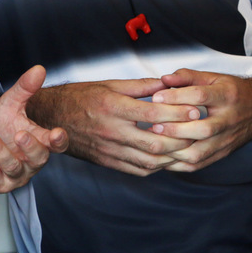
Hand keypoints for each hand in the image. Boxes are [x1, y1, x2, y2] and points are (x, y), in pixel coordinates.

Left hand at [0, 65, 67, 192]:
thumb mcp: (9, 105)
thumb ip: (25, 89)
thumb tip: (38, 69)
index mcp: (39, 142)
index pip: (56, 145)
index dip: (59, 141)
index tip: (56, 133)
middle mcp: (31, 162)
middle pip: (39, 159)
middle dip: (30, 147)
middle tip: (20, 134)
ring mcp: (14, 176)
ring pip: (12, 166)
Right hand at [26, 76, 205, 175]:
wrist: (52, 118)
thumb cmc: (81, 97)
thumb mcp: (110, 84)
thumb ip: (141, 86)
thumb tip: (167, 82)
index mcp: (114, 108)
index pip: (153, 114)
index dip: (177, 113)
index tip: (196, 109)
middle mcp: (112, 132)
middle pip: (154, 142)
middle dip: (181, 138)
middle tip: (199, 131)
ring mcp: (110, 150)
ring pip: (148, 160)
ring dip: (173, 156)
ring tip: (189, 147)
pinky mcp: (108, 162)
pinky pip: (137, 170)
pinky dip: (157, 166)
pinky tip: (169, 159)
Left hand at [149, 68, 251, 171]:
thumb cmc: (234, 92)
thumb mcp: (216, 78)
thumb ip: (189, 77)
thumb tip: (164, 79)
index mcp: (228, 95)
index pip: (201, 96)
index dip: (177, 97)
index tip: (156, 97)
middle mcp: (229, 119)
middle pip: (202, 129)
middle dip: (175, 129)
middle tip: (154, 125)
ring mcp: (226, 140)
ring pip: (200, 152)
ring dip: (175, 150)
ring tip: (156, 143)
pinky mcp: (222, 154)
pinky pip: (199, 164)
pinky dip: (179, 164)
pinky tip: (164, 157)